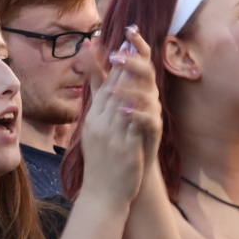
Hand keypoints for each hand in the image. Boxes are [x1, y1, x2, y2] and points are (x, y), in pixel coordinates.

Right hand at [79, 32, 154, 204]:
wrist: (103, 196)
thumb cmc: (102, 166)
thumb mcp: (96, 136)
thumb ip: (102, 113)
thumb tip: (108, 92)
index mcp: (92, 120)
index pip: (101, 86)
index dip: (108, 64)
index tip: (116, 44)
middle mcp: (99, 125)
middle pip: (111, 89)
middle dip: (121, 65)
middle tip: (129, 43)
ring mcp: (111, 136)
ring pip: (121, 102)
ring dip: (129, 80)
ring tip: (137, 61)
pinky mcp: (125, 148)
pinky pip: (132, 124)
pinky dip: (138, 108)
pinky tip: (145, 95)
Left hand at [102, 25, 161, 161]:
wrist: (131, 160)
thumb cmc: (120, 127)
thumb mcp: (107, 98)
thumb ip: (99, 74)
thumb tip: (89, 45)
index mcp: (138, 84)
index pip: (141, 58)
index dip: (138, 43)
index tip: (129, 28)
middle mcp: (148, 94)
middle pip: (146, 72)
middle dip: (132, 63)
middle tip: (116, 56)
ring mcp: (153, 111)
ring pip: (148, 94)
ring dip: (130, 89)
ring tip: (112, 90)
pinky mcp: (154, 129)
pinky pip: (149, 118)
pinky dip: (137, 113)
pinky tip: (123, 111)